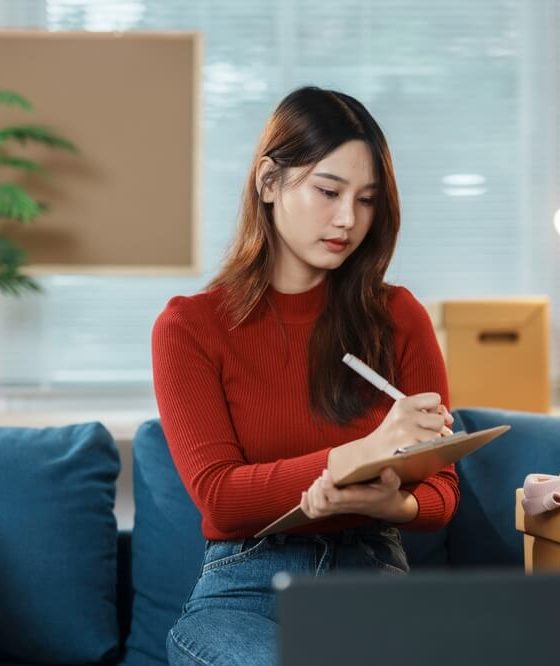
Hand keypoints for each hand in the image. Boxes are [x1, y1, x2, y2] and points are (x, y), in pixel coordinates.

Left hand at [300, 467, 417, 522]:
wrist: (384, 506)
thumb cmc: (385, 493)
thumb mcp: (393, 484)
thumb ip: (390, 478)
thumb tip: (386, 470)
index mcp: (356, 499)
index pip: (335, 498)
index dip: (327, 486)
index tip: (327, 472)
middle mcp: (344, 506)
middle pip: (321, 504)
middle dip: (317, 488)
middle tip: (323, 475)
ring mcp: (337, 509)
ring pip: (316, 508)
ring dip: (312, 493)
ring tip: (319, 481)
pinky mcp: (333, 509)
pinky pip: (313, 513)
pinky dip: (305, 504)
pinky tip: (305, 493)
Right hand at [363, 393, 453, 457]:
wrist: (368, 455)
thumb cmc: (391, 438)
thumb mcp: (403, 418)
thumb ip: (426, 413)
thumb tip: (449, 418)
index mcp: (403, 403)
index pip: (435, 399)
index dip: (435, 410)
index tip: (426, 419)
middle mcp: (404, 414)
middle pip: (439, 419)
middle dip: (434, 429)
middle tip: (416, 436)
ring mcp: (407, 430)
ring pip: (439, 434)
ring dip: (432, 442)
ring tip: (415, 445)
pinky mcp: (411, 445)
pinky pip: (434, 446)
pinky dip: (430, 452)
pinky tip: (418, 453)